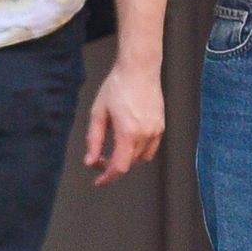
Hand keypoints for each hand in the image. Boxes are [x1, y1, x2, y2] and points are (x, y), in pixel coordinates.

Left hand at [85, 62, 164, 186]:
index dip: (107, 177)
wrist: (139, 69)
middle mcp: (146, 134)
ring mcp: (156, 131)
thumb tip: (90, 161)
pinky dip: (138, 151)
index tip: (98, 181)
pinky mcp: (161, 126)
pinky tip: (127, 141)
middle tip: (98, 158)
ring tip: (113, 149)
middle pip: (129, 164)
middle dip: (112, 166)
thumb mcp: (98, 113)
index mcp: (128, 132)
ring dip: (126, 159)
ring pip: (141, 158)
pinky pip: (150, 148)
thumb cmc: (117, 87)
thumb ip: (93, 140)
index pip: (119, 167)